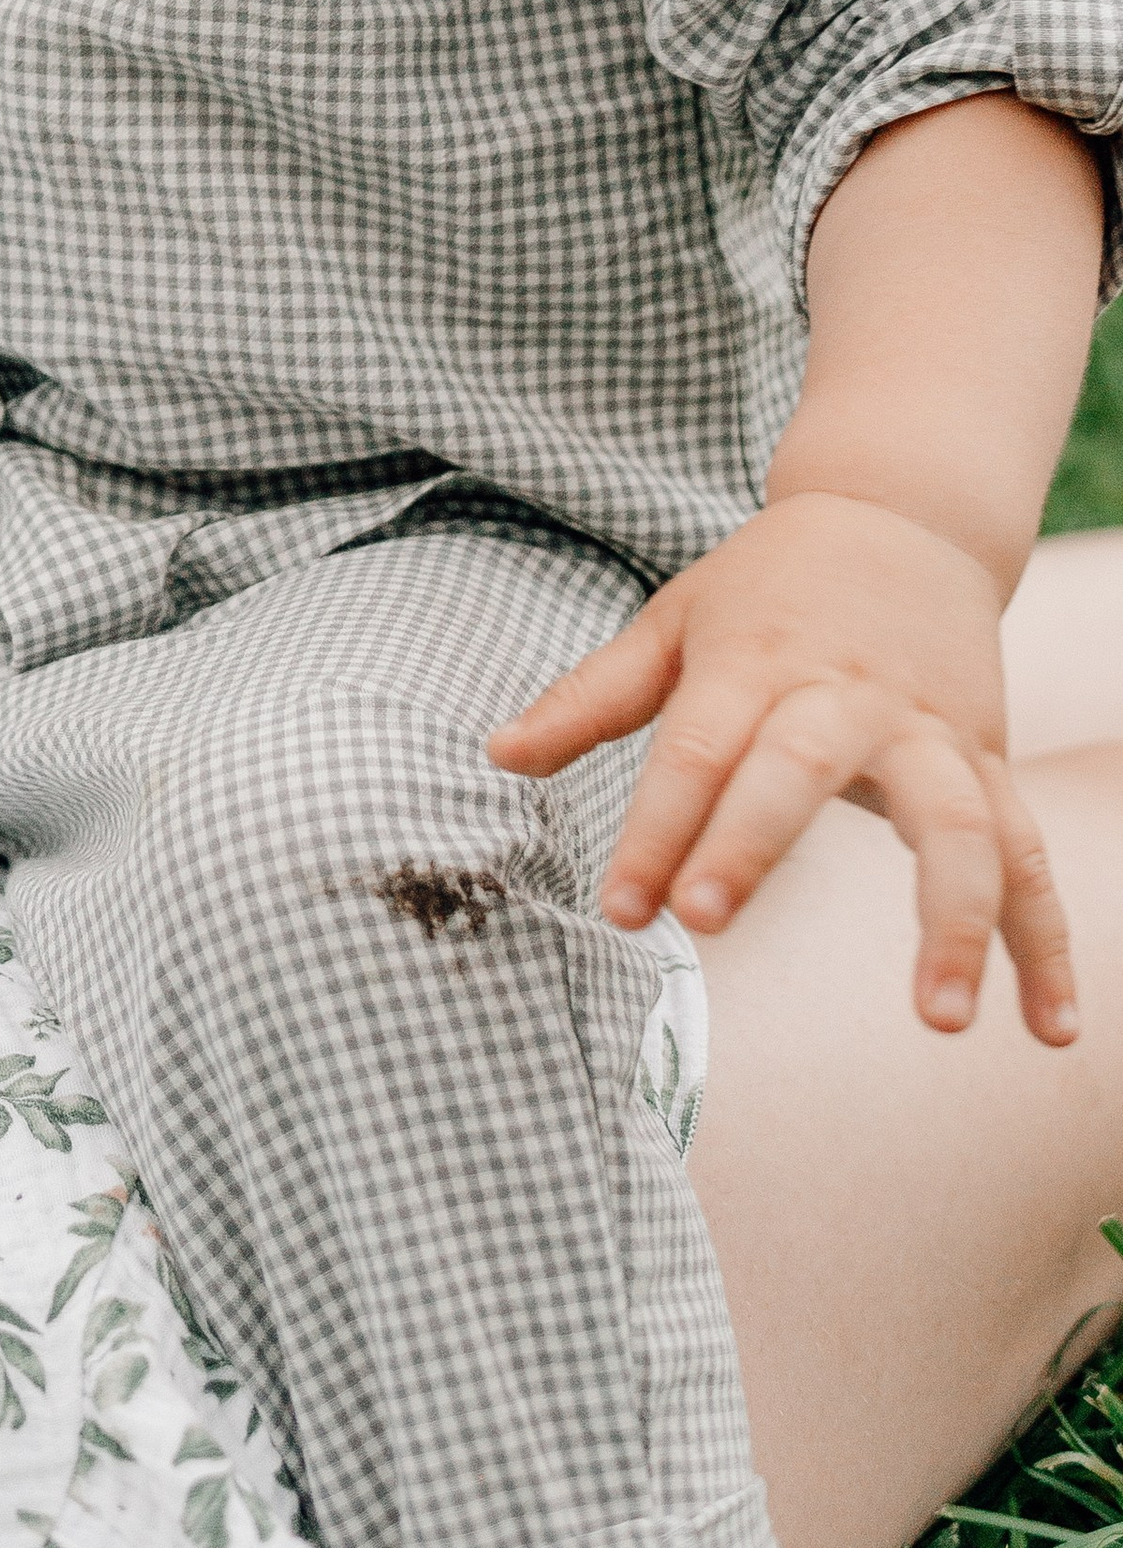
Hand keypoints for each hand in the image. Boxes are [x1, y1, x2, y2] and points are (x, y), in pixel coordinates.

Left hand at [489, 491, 1077, 1046]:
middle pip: (803, 769)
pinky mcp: (989, 762)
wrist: (900, 518)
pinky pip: (1029, 857)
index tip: (625, 910)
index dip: (657, 828)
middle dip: (754, 843)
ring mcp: (929, 732)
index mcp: (754, 661)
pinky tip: (1049, 1029)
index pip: (697, 748)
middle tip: (709, 921)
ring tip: (940, 1018)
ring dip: (953, 920)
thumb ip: (592, 698)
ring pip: (956, 823)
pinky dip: (1047, 942)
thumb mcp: (673, 621)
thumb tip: (498, 756)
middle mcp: (844, 697)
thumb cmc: (767, 588)